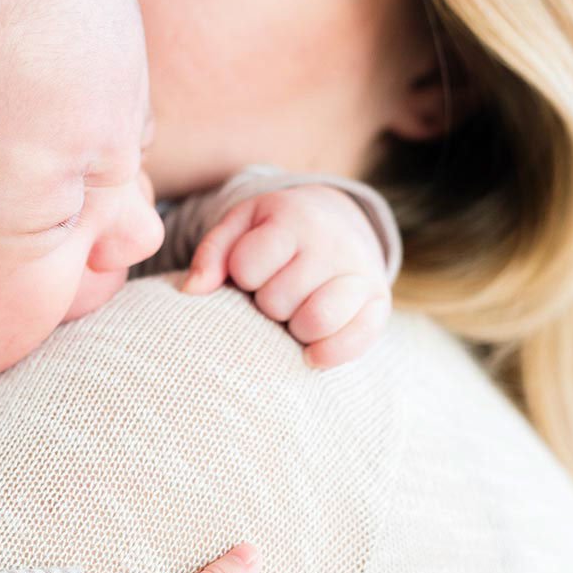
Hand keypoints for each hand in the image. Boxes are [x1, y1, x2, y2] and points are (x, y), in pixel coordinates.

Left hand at [181, 186, 392, 368]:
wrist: (339, 220)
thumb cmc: (277, 231)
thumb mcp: (241, 226)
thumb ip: (212, 253)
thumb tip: (192, 290)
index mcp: (294, 218)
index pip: (247, 268)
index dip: (242, 277)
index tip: (253, 270)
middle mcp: (333, 242)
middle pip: (277, 301)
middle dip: (268, 304)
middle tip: (277, 293)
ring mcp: (361, 272)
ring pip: (314, 322)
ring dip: (294, 329)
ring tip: (294, 314)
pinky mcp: (379, 302)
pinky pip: (354, 341)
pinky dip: (327, 353)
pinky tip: (310, 352)